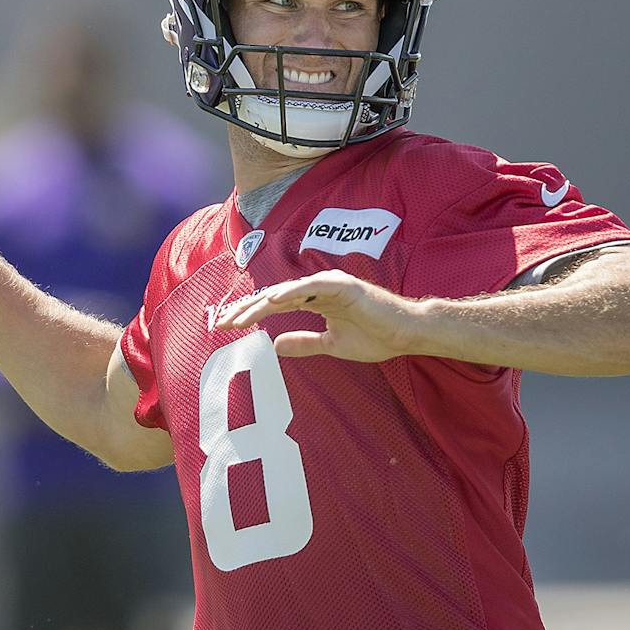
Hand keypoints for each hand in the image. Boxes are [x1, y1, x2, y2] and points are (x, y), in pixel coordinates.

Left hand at [214, 270, 427, 361]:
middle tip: (223, 322)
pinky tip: (272, 301)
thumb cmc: (375, 337)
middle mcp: (318, 288)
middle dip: (248, 309)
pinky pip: (311, 288)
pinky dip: (291, 292)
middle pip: (275, 296)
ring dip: (261, 304)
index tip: (229, 327)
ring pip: (287, 291)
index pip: (276, 305)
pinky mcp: (343, 285)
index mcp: (315, 300)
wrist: (406, 334)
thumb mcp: (331, 345)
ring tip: (240, 316)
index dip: (252, 314)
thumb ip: (304, 343)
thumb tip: (276, 345)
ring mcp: (330, 284)